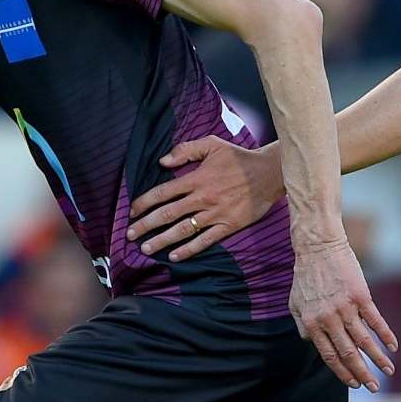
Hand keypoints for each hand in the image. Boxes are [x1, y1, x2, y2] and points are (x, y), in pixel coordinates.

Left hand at [127, 138, 284, 260]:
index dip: (144, 203)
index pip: (163, 192)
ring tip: (146, 249)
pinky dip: (189, 250)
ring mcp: (215, 214)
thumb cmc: (240, 158)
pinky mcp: (228, 226)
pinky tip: (175, 257)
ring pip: (182, 230)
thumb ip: (186, 150)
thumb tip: (162, 161)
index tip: (132, 212)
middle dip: (146, 226)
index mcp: (196, 178)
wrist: (270, 173)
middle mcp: (202, 198)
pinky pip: (205, 241)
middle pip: (167, 214)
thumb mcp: (213, 144)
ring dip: (162, 240)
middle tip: (130, 235)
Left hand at [291, 238, 395, 390]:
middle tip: (373, 387)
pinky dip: (385, 335)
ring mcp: (346, 308)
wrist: (318, 248)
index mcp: (313, 325)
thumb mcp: (295, 304)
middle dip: (362, 374)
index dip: (342, 372)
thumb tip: (311, 343)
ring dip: (377, 359)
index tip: (354, 384)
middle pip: (348, 354)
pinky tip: (393, 347)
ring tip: (388, 372)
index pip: (329, 356)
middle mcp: (329, 320)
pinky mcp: (361, 296)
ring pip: (364, 341)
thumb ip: (303, 326)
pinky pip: (375, 321)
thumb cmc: (305, 276)